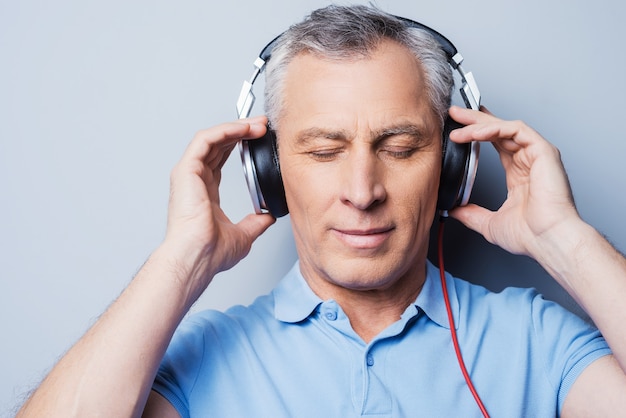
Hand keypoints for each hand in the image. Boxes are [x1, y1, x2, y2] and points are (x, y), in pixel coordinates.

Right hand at [163, 116, 274, 297]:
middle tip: (262, 125)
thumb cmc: (209, 252)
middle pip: (217, 145)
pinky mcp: (186, 170)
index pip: (220, 160)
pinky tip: (242, 128)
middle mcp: (194, 180)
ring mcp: (188, 174)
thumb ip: (254, 223)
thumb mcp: (242, 235)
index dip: (239, 146)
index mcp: (205, 193)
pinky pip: (205, 140)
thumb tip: (268, 218)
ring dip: (235, 127)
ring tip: (257, 124)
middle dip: (241, 131)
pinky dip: (224, 130)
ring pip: (212, 138)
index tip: (258, 138)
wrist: (198, 257)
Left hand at [447, 106, 579, 258]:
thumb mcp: (489, 223)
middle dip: (475, 119)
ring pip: (505, 126)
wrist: (548, 240)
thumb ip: (471, 214)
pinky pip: (516, 129)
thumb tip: (453, 211)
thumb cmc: (530, 235)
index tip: (458, 129)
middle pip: (499, 130)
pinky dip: (494, 128)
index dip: (477, 133)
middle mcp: (529, 161)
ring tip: (458, 122)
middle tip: (454, 113)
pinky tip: (475, 132)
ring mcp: (537, 154)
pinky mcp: (543, 151)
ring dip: (479, 123)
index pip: (497, 144)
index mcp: (519, 174)